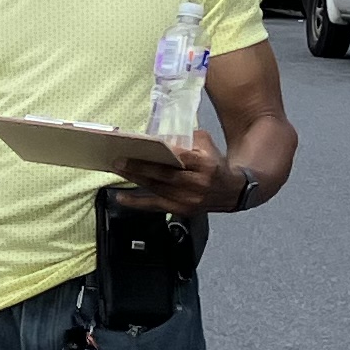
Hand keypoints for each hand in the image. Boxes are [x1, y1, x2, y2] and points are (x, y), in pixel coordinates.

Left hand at [115, 133, 230, 215]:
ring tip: (118, 171)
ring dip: (134, 180)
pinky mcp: (182, 210)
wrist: (232, 191)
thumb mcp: (206, 144)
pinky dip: (136, 202)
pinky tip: (121, 197)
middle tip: (119, 160)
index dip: (159, 153)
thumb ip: (185, 139)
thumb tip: (158, 139)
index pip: (180, 157)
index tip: (140, 147)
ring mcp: (189, 200)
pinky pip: (155, 206)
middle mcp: (197, 184)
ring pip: (157, 190)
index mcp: (205, 165)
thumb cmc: (215, 165)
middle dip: (140, 167)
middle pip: (164, 175)